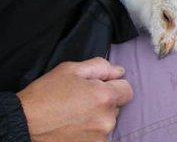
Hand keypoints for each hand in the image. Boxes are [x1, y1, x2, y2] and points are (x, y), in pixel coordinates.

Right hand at [16, 57, 132, 141]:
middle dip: (104, 101)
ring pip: (107, 121)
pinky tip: (73, 126)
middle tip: (80, 100)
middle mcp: (107, 119)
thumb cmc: (45, 95)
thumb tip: (119, 71)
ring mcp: (100, 136)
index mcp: (105, 97)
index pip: (127, 89)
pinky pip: (99, 134)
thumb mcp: (71, 70)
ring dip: (97, 117)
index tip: (96, 87)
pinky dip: (90, 130)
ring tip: (74, 114)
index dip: (112, 86)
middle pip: (117, 106)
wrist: (23, 124)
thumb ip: (100, 67)